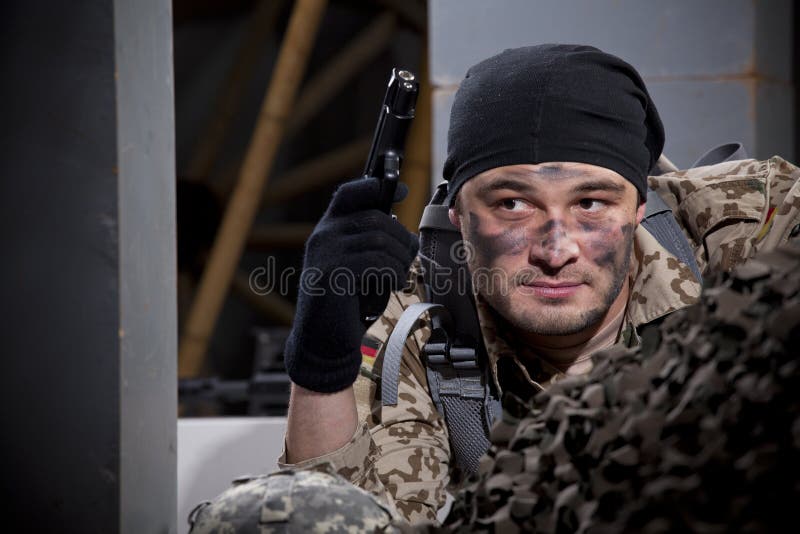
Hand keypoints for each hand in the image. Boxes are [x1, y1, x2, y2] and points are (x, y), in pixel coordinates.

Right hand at [283, 176, 418, 392]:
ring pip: (379, 239)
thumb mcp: (357, 267)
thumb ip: (370, 245)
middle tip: (409, 258)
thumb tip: (402, 230)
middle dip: (401, 238)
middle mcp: (323, 236)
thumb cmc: (346, 304)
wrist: (323, 341)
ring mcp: (325, 254)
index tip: (401, 190)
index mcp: (327, 230)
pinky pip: (376, 262)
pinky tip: (393, 285)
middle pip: (374, 217)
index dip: (375, 186)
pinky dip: (393, 273)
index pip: (349, 194)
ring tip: (400, 276)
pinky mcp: (333, 274)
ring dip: (400, 258)